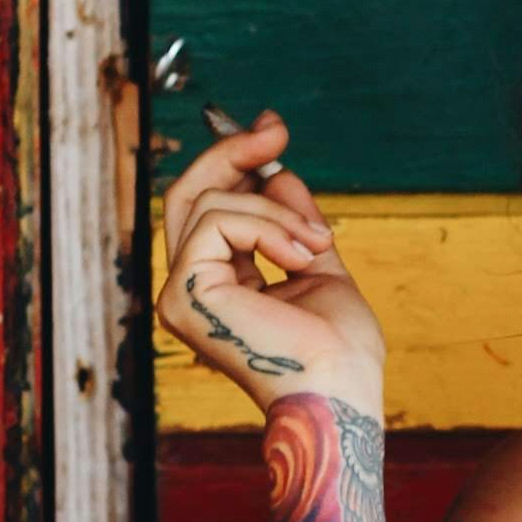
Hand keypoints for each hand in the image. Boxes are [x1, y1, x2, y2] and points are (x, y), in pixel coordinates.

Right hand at [155, 110, 385, 416]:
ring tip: (317, 241)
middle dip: (233, 153)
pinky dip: (269, 226)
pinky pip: (219, 221)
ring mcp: (180, 295)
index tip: (273, 132)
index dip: (234, 162)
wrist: (341, 390)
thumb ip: (293, 221)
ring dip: (276, 209)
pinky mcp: (186, 293)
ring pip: (211, 203)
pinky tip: (300, 255)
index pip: (207, 209)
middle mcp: (188, 291)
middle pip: (189, 195)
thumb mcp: (317, 265)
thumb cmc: (336, 350)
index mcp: (215, 288)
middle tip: (276, 130)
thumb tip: (278, 171)